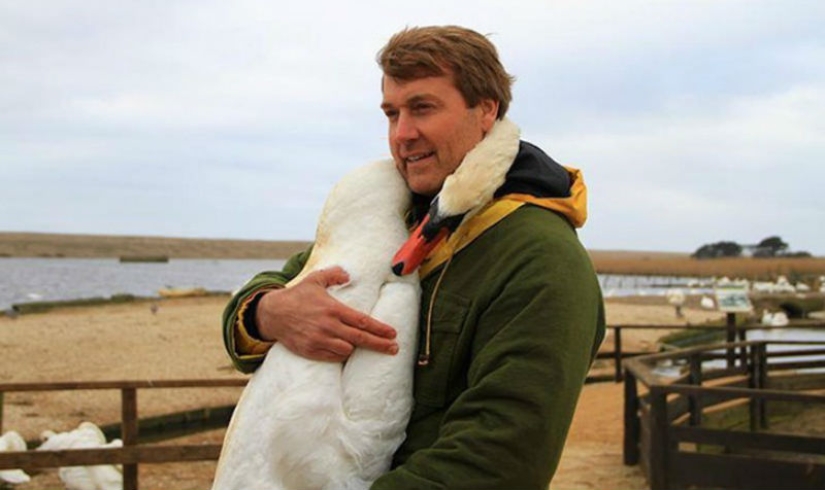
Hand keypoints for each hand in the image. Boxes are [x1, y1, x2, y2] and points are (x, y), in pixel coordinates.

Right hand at [255, 267, 398, 361]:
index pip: (362, 321)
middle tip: (395, 348)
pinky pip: (332, 357)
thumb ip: (333, 274)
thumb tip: (347, 274)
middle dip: (380, 344)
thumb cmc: (296, 296)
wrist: (272, 314)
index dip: (379, 328)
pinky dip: (341, 355)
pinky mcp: (310, 351)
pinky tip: (346, 350)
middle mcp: (327, 326)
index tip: (393, 333)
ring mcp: (319, 340)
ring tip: (365, 345)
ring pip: (347, 350)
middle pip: (360, 338)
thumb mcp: (314, 279)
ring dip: (356, 348)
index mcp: (332, 309)